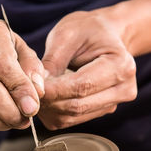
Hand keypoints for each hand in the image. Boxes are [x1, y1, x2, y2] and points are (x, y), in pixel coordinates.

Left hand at [39, 11, 136, 129]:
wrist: (106, 35)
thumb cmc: (88, 30)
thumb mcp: (68, 34)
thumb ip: (52, 60)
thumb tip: (36, 85)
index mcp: (120, 65)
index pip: (82, 86)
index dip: (54, 90)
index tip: (31, 86)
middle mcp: (123, 89)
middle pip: (78, 106)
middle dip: (49, 101)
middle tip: (28, 90)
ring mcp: (113, 103)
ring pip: (73, 117)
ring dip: (49, 109)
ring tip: (35, 93)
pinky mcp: (101, 111)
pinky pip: (73, 120)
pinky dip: (54, 113)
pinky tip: (46, 98)